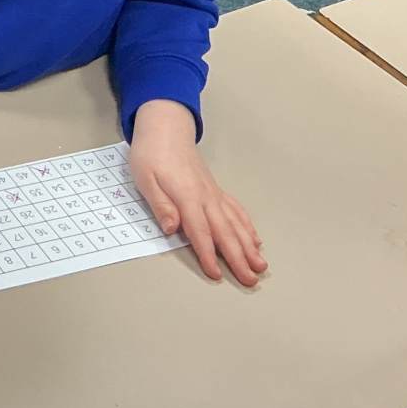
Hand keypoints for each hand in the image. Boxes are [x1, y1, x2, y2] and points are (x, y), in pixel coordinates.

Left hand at [129, 99, 264, 287]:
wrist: (165, 128)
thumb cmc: (151, 154)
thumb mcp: (145, 178)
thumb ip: (161, 204)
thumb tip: (172, 229)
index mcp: (187, 196)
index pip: (200, 232)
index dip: (208, 254)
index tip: (216, 274)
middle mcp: (206, 197)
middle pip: (225, 232)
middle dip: (238, 258)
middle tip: (252, 279)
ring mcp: (213, 193)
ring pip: (235, 223)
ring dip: (249, 246)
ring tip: (261, 265)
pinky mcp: (215, 190)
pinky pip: (236, 210)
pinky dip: (247, 226)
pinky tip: (255, 239)